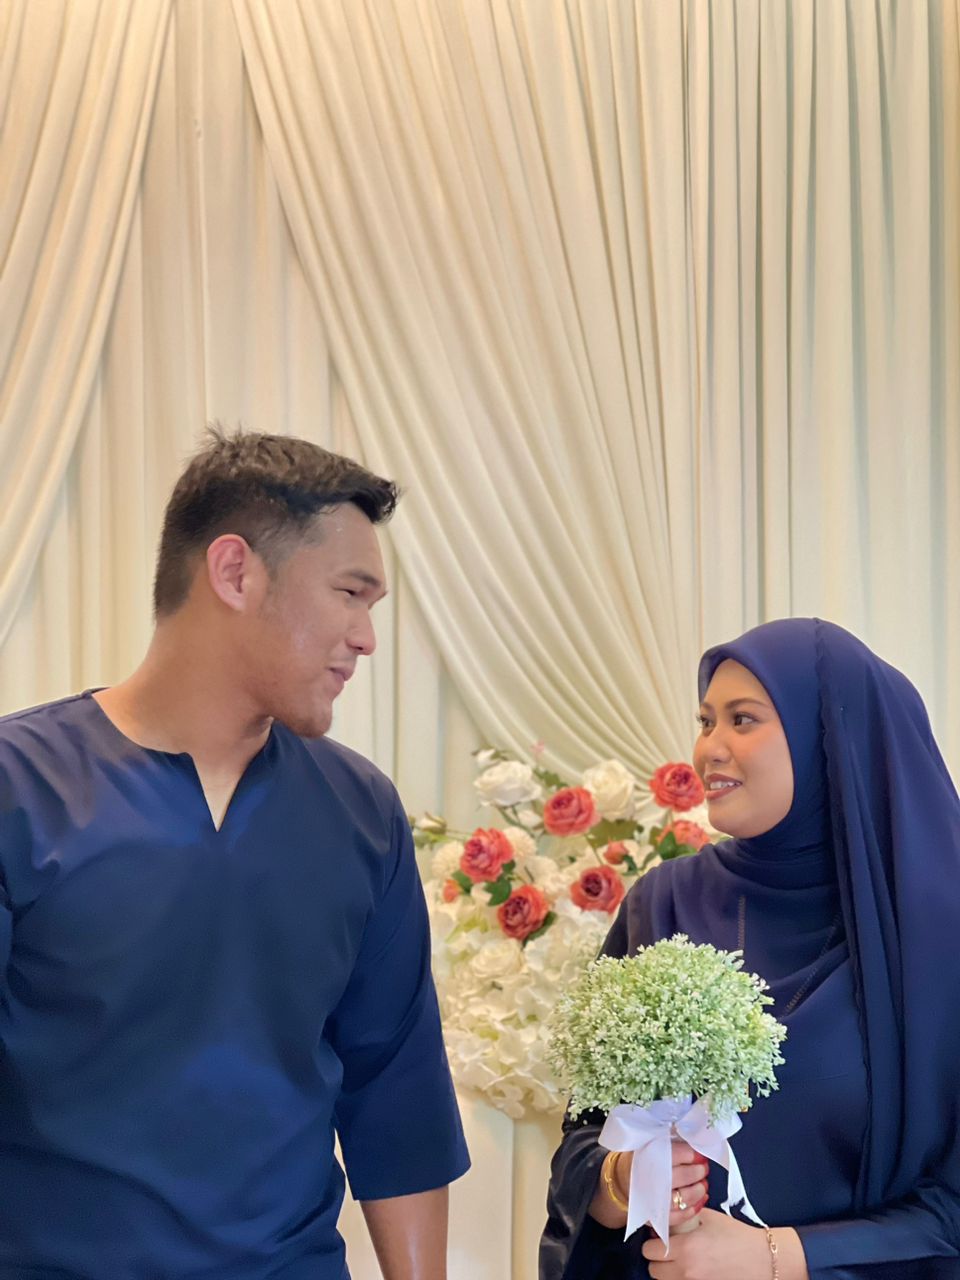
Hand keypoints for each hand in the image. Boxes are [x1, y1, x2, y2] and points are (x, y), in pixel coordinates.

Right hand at [614, 1140, 708, 1229]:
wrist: (623, 1181)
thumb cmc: (641, 1160)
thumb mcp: (649, 1143)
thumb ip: (668, 1141)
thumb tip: (692, 1137)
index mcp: (650, 1156)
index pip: (679, 1154)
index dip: (694, 1154)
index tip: (701, 1154)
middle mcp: (653, 1179)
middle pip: (685, 1176)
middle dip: (699, 1171)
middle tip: (704, 1167)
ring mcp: (656, 1201)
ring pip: (686, 1197)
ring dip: (699, 1189)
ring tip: (703, 1183)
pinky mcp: (659, 1217)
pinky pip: (682, 1215)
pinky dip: (695, 1207)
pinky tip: (700, 1198)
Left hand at [642, 1208, 771, 1278]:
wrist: (763, 1259)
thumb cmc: (738, 1237)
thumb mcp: (708, 1218)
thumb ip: (683, 1218)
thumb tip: (666, 1218)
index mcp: (686, 1248)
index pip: (650, 1251)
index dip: (652, 1243)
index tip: (658, 1238)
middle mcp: (687, 1271)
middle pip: (654, 1271)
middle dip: (658, 1259)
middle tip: (667, 1250)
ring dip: (668, 1272)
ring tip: (681, 1260)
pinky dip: (682, 1279)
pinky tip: (692, 1269)